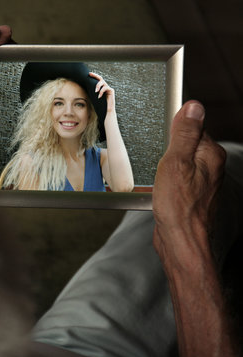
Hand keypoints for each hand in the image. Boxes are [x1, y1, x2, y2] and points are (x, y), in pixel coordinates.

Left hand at [89, 72, 114, 112]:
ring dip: (98, 86)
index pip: (98, 80)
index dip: (94, 76)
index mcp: (101, 87)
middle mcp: (105, 86)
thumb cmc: (100, 104)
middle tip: (90, 75)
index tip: (89, 74)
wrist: (106, 110)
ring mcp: (109, 88)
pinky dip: (102, 91)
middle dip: (95, 76)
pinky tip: (99, 96)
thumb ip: (92, 91)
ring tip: (95, 91)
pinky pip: (106, 88)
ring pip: (103, 83)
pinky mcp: (111, 91)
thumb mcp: (94, 97)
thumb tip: (85, 87)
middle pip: (101, 79)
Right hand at [152, 102, 240, 356]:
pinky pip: (175, 179)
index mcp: (210, 155)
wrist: (180, 242)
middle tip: (154, 156)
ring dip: (164, 165)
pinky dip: (164, 179)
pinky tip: (156, 187)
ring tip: (154, 173)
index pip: (194, 128)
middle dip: (167, 148)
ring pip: (179, 163)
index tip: (160, 134)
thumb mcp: (177, 162)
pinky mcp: (189, 196)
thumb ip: (185, 133)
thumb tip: (193, 106)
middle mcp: (210, 168)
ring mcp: (200, 183)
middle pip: (185, 145)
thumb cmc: (179, 206)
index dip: (174, 128)